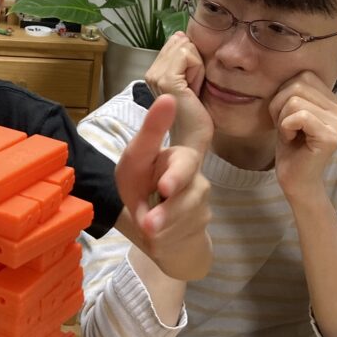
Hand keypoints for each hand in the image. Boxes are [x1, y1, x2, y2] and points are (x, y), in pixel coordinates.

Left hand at [116, 94, 211, 278]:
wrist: (153, 223)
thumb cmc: (141, 182)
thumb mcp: (135, 159)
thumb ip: (150, 134)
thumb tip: (168, 97)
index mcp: (180, 158)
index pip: (185, 163)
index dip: (176, 176)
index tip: (165, 186)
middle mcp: (196, 179)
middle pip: (188, 197)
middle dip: (169, 211)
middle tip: (149, 223)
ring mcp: (201, 205)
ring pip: (184, 220)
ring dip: (161, 227)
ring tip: (146, 226)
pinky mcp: (200, 227)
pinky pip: (181, 236)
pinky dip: (163, 238)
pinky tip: (157, 233)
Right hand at [145, 32, 212, 155]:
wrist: (194, 139)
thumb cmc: (196, 113)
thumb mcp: (191, 79)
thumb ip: (184, 58)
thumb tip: (181, 34)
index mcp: (154, 72)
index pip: (176, 43)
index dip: (191, 60)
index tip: (191, 84)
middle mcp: (150, 73)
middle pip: (181, 42)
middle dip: (194, 61)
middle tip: (193, 87)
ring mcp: (156, 76)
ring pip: (185, 47)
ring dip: (197, 66)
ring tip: (193, 88)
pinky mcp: (166, 80)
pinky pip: (188, 55)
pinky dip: (198, 70)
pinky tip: (194, 88)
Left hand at [269, 72, 336, 201]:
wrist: (294, 179)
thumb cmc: (290, 145)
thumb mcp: (288, 111)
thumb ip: (293, 91)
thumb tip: (282, 70)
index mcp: (333, 101)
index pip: (303, 76)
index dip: (283, 94)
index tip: (286, 116)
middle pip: (297, 85)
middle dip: (279, 105)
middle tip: (285, 127)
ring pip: (295, 100)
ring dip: (282, 118)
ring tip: (290, 134)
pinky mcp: (331, 136)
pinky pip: (298, 116)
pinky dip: (285, 127)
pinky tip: (291, 140)